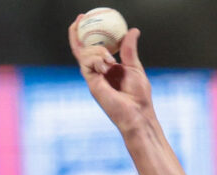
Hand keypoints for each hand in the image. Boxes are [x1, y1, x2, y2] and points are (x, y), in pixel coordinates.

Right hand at [67, 14, 151, 130]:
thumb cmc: (139, 97)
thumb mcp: (134, 67)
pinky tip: (107, 65)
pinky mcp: (91, 82)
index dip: (88, 33)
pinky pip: (86, 63)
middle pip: (81, 49)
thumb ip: (129, 50)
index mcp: (107, 68)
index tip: (87, 18)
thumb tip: (132, 31)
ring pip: (84, 54)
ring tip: (111, 60)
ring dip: (97, 51)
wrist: (138, 114)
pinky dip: (96, 59)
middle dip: (77, 33)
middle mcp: (97, 71)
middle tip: (80, 18)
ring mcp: (93, 77)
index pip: (93, 48)